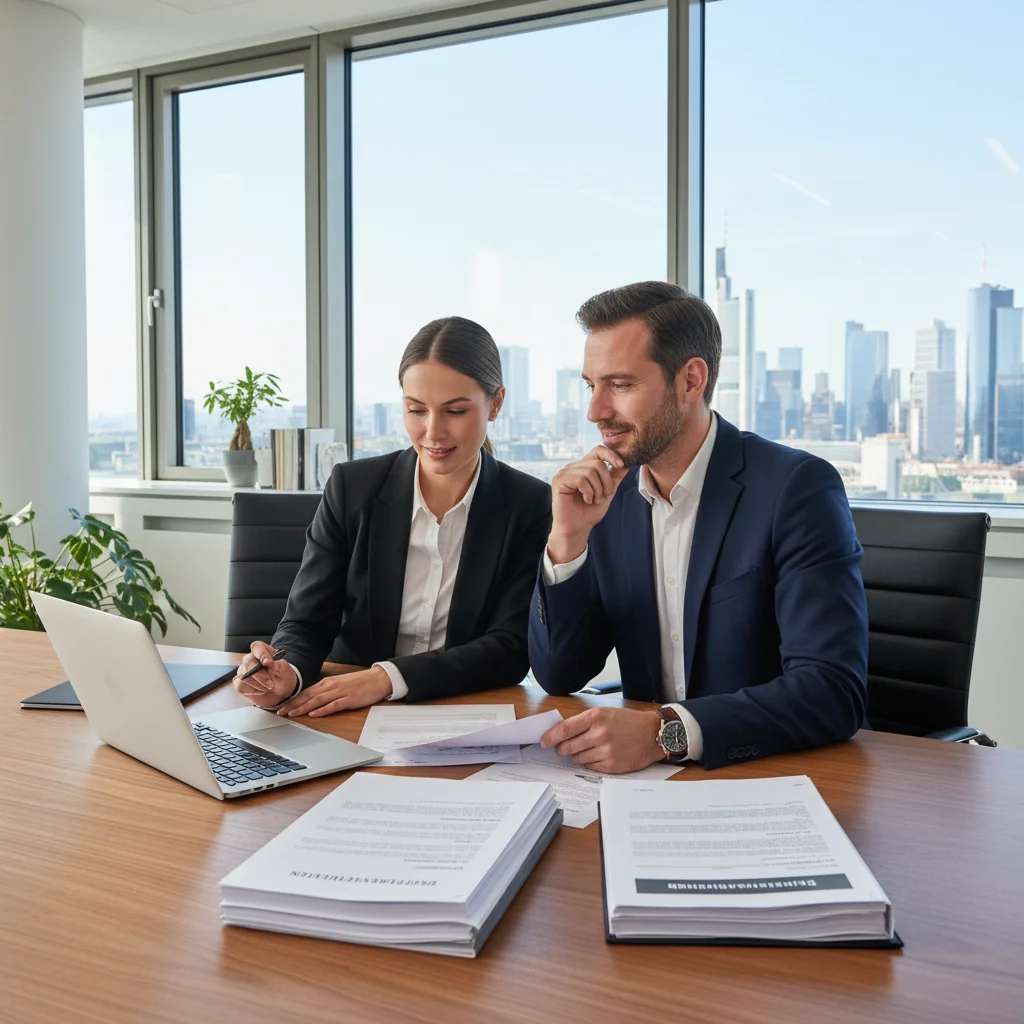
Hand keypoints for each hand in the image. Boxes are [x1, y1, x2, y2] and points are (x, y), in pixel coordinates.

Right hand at [233, 641, 297, 707]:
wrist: (281, 693)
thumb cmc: (283, 678)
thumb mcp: (285, 671)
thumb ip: (278, 664)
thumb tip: (267, 661)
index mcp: (264, 651)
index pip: (257, 647)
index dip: (260, 653)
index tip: (266, 662)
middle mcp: (251, 659)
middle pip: (248, 662)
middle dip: (260, 675)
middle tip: (270, 684)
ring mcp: (244, 671)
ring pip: (244, 676)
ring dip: (258, 685)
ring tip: (268, 687)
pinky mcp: (239, 683)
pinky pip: (240, 685)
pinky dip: (252, 691)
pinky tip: (260, 691)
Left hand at [275, 666, 393, 717]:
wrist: (378, 679)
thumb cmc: (360, 683)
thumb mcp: (340, 684)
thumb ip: (326, 691)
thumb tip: (312, 700)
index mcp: (327, 683)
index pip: (306, 692)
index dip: (293, 700)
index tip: (281, 706)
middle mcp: (331, 686)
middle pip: (308, 696)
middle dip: (293, 704)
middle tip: (280, 712)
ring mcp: (340, 692)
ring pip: (317, 700)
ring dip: (303, 707)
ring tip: (292, 714)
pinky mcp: (349, 699)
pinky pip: (333, 705)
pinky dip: (322, 710)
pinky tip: (314, 714)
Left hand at [539, 706, 662, 773]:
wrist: (652, 734)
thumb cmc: (628, 722)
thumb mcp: (605, 713)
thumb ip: (584, 722)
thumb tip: (561, 733)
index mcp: (596, 718)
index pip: (565, 729)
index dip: (551, 737)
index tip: (543, 741)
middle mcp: (600, 734)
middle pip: (568, 747)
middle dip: (562, 749)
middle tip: (563, 748)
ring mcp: (606, 751)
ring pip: (577, 759)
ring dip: (578, 756)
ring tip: (589, 749)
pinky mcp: (611, 766)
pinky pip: (589, 767)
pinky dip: (590, 763)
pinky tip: (599, 756)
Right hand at [548, 446, 627, 563]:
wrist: (577, 529)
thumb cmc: (589, 512)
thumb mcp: (607, 491)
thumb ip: (615, 476)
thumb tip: (627, 462)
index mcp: (583, 467)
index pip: (598, 450)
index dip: (611, 455)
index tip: (621, 465)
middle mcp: (572, 467)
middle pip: (597, 463)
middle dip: (606, 481)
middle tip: (604, 496)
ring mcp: (564, 473)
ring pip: (590, 471)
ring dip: (597, 489)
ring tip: (594, 500)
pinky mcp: (558, 481)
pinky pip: (580, 480)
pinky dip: (588, 492)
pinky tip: (586, 500)